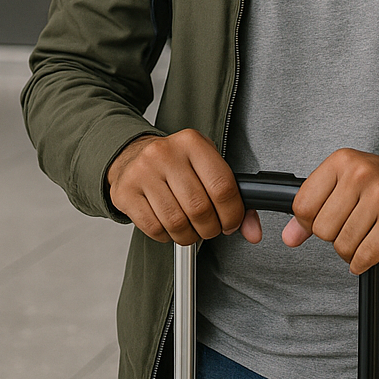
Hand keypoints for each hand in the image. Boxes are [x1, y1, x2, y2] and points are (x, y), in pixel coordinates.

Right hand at [106, 130, 262, 245]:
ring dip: (189, 236)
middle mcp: (165, 153)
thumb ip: (234, 198)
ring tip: (190, 228)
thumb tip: (253, 231)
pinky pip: (154, 229)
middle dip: (210, 228)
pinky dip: (167, 236)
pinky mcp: (125, 192)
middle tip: (209, 228)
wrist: (132, 155)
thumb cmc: (175, 163)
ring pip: (176, 223)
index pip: (222, 187)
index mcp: (192, 142)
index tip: (230, 222)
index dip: (232, 214)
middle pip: (200, 209)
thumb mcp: (206, 167)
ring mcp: (142, 172)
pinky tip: (169, 226)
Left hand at [284, 149, 378, 273]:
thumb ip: (315, 209)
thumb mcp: (348, 186)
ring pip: (342, 245)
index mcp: (344, 160)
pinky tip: (371, 250)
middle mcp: (361, 174)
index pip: (303, 204)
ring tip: (366, 235)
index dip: (309, 221)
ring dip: (351, 250)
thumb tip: (289, 236)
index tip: (324, 220)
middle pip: (322, 228)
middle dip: (334, 237)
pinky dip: (362, 262)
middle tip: (353, 226)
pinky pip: (363, 257)